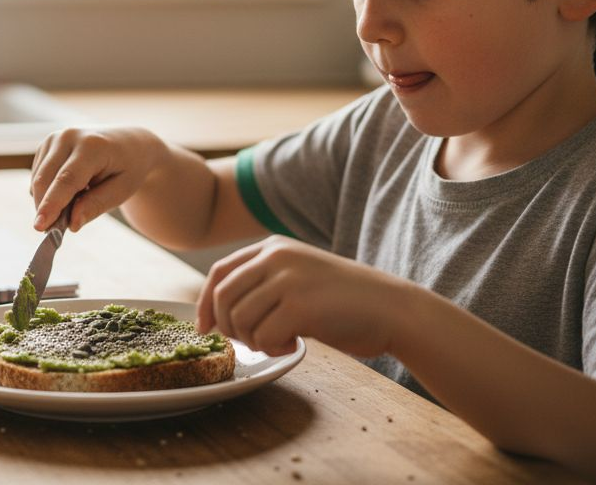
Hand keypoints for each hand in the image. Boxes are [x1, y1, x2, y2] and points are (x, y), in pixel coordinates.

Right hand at [30, 126, 165, 232]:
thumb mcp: (122, 190)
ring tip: (75, 204)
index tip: (39, 226)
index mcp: (92, 145)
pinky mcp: (47, 144)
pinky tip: (70, 191)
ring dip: (47, 200)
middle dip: (44, 208)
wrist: (129, 143)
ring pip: (37, 179)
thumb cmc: (128, 168)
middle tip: (54, 232)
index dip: (51, 204)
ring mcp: (55, 138)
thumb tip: (72, 223)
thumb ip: (96, 205)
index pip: (66, 179)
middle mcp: (69, 137)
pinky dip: (47, 191)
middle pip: (45, 179)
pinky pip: (38, 176)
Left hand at [196, 236, 408, 357]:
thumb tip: (219, 311)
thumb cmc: (345, 300)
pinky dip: (273, 348)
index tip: (204, 328)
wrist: (392, 308)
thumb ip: (264, 282)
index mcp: (273, 247)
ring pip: (239, 319)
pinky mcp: (300, 306)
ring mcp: (288, 280)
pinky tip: (294, 344)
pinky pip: (263, 336)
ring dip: (255, 340)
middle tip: (254, 340)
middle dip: (229, 328)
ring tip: (281, 340)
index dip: (204, 303)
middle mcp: (277, 257)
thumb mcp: (300, 274)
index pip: (220, 272)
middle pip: (222, 297)